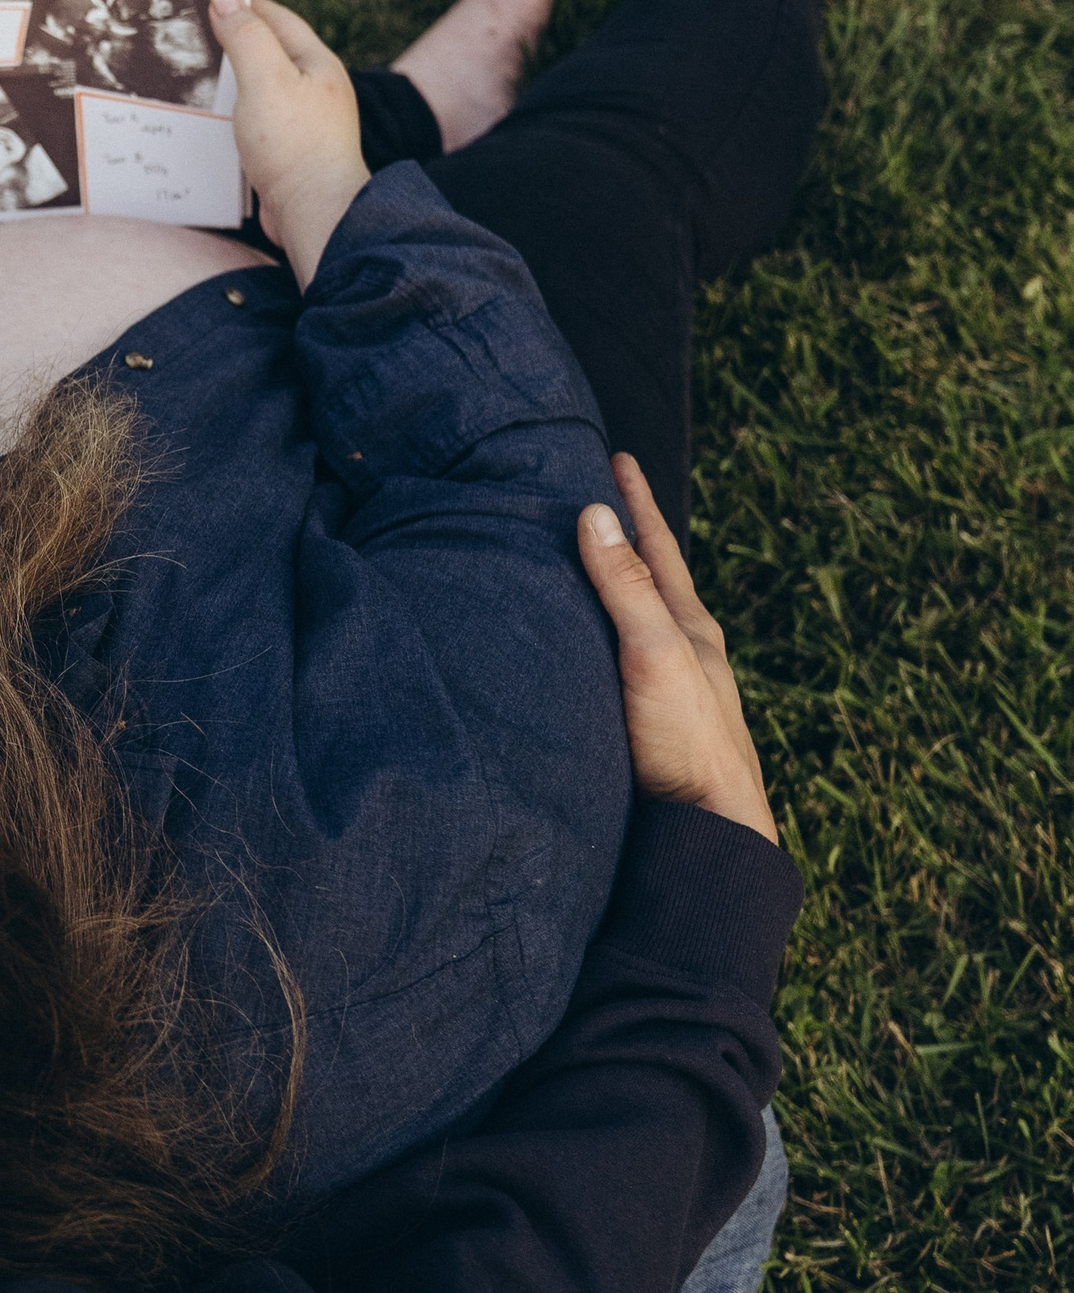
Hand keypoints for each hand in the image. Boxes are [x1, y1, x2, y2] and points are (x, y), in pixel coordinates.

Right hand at [210, 0, 369, 286]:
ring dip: (229, 81)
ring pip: (259, 89)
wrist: (315, 213)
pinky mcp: (288, 152)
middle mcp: (314, 89)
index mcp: (317, 63)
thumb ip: (244, 35)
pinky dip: (231, 115)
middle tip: (191, 31)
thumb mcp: (265, 78)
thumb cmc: (296, 145)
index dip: (242, 3)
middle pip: (268, 51)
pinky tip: (209, 122)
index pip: (276, 17)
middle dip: (232, 40)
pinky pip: (255, 122)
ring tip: (192, 74)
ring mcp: (303, 122)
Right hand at [579, 453, 777, 842]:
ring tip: (586, 573)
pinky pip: (622, 667)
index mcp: (690, 629)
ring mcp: (669, 695)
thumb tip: (595, 513)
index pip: (657, 548)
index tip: (618, 458)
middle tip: (598, 502)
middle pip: (652, 582)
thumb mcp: (653, 653)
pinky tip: (585, 658)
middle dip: (626, 540)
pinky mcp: (648, 731)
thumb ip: (625, 587)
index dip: (637, 502)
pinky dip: (604, 643)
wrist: (708, 834)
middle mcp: (684, 656)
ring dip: (615, 595)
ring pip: (640, 628)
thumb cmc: (686, 744)